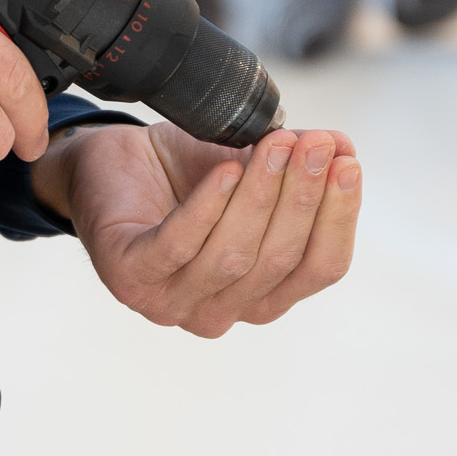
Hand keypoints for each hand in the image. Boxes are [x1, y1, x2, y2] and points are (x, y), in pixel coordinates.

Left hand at [30, 120, 360, 336]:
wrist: (108, 163)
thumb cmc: (183, 174)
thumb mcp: (250, 164)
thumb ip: (297, 164)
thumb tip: (346, 148)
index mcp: (261, 295)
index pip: (319, 269)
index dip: (338, 218)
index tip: (348, 163)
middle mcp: (221, 311)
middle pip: (278, 261)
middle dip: (302, 196)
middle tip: (314, 144)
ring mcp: (171, 303)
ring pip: (233, 256)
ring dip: (261, 195)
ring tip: (274, 143)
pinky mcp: (128, 278)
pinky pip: (176, 247)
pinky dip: (206, 208)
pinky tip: (225, 169)